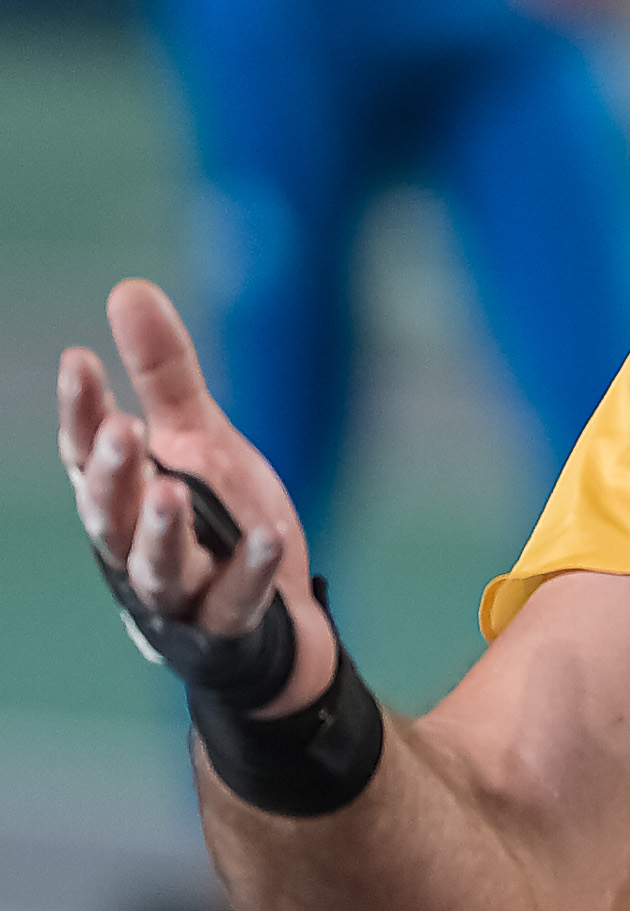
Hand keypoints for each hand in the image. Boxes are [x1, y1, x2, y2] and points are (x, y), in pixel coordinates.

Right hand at [59, 282, 333, 716]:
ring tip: (169, 491)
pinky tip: (268, 540)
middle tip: (121, 429)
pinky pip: (235, 600)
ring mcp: (180, 592)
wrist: (266, 623)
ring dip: (160, 531)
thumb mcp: (195, 439)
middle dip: (112, 471)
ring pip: (157, 565)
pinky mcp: (227, 624)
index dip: (80, 411)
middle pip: (110, 512)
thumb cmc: (214, 522)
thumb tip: (128, 286)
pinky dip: (250, 572)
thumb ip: (163, 374)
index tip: (79, 360)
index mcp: (121, 496)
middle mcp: (134, 547)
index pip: (87, 451)